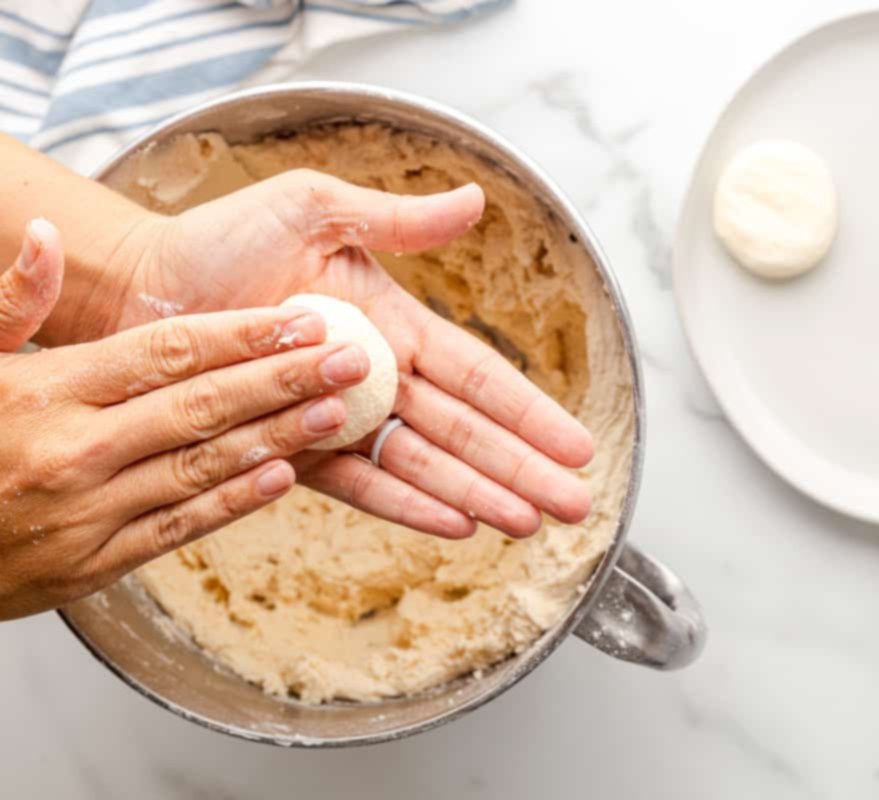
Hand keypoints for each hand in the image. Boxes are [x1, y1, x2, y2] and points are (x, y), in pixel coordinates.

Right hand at [0, 220, 372, 619]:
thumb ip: (10, 300)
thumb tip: (40, 233)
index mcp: (48, 390)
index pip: (166, 351)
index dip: (243, 334)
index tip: (303, 320)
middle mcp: (75, 450)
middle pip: (202, 406)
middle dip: (284, 380)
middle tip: (352, 359)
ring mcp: (87, 512)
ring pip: (203, 466)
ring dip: (279, 437)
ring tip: (340, 411)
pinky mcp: (92, 564)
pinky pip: (180, 527)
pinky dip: (234, 501)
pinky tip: (286, 476)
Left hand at [123, 171, 593, 538]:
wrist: (141, 287)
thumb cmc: (220, 240)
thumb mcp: (315, 207)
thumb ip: (396, 219)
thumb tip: (475, 200)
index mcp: (391, 324)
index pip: (478, 375)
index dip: (529, 410)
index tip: (576, 442)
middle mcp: (374, 379)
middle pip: (465, 431)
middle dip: (523, 467)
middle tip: (575, 504)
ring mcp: (337, 420)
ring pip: (424, 465)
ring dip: (478, 494)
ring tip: (526, 524)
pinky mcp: (294, 449)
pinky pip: (357, 483)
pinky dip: (404, 504)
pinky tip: (454, 525)